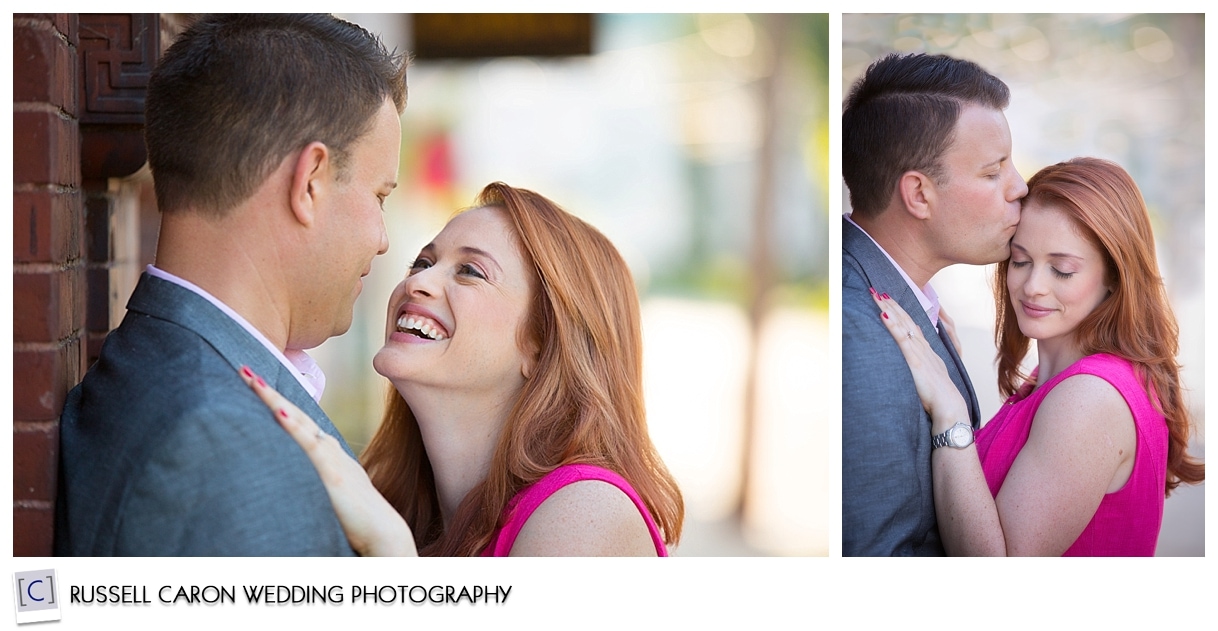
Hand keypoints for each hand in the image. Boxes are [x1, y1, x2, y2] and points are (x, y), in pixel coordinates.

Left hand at [239, 366, 416, 555]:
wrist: (384, 534)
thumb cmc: (358, 521)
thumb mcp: (333, 494)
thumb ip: (317, 482)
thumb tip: (295, 484)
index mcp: (329, 454)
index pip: (299, 421)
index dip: (277, 402)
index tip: (256, 385)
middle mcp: (330, 449)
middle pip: (295, 412)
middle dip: (269, 391)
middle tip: (244, 370)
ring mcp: (331, 458)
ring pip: (298, 421)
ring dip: (274, 399)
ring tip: (251, 379)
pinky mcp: (332, 473)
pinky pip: (309, 445)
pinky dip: (294, 427)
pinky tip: (278, 412)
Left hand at [870, 289, 968, 430]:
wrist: (950, 407)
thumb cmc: (939, 398)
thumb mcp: (929, 379)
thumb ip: (922, 370)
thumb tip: (914, 368)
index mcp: (927, 352)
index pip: (912, 327)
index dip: (901, 313)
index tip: (891, 301)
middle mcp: (924, 348)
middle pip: (906, 320)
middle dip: (892, 304)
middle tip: (879, 290)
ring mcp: (920, 353)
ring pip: (902, 325)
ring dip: (889, 309)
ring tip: (878, 295)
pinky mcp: (915, 361)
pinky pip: (901, 339)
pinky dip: (892, 326)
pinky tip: (883, 315)